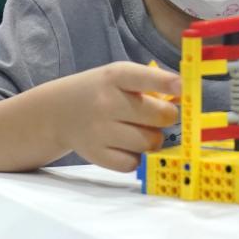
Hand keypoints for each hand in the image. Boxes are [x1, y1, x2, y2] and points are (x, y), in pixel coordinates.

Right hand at [43, 61, 179, 171]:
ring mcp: (100, 130)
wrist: (56, 112)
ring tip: (139, 130)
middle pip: (159, 116)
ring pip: (150, 142)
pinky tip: (125, 145)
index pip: (145, 78)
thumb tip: (182, 101)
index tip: (182, 89)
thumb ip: (149, 84)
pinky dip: (135, 157)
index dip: (167, 83)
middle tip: (158, 116)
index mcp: (115, 76)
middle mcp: (107, 102)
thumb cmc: (100, 91)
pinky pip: (133, 163)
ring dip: (153, 138)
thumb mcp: (118, 77)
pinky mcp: (96, 155)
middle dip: (166, 117)